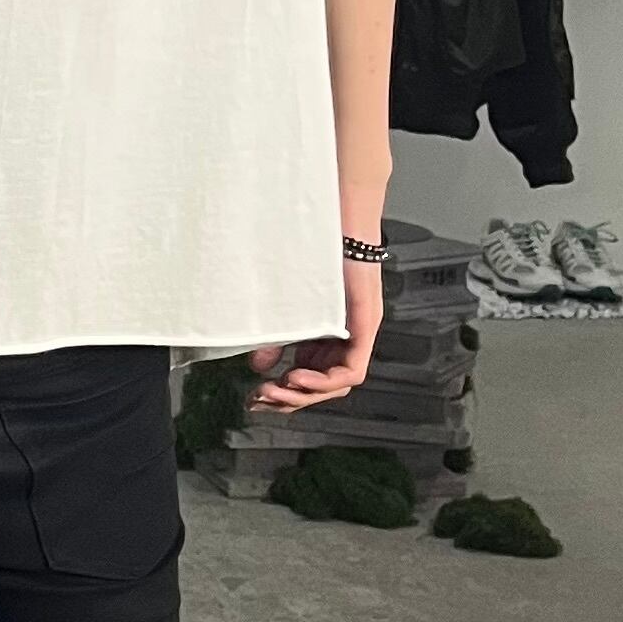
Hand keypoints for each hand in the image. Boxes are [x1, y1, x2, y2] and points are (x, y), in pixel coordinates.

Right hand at [246, 260, 383, 413]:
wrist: (332, 221)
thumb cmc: (310, 254)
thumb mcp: (287, 305)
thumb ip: (276, 336)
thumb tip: (259, 366)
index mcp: (326, 335)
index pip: (310, 378)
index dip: (285, 393)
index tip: (256, 397)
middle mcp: (344, 339)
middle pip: (323, 387)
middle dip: (290, 398)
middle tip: (259, 400)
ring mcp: (358, 333)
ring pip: (338, 384)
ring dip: (305, 393)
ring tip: (274, 390)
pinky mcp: (366, 326)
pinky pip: (352, 369)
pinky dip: (324, 379)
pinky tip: (296, 376)